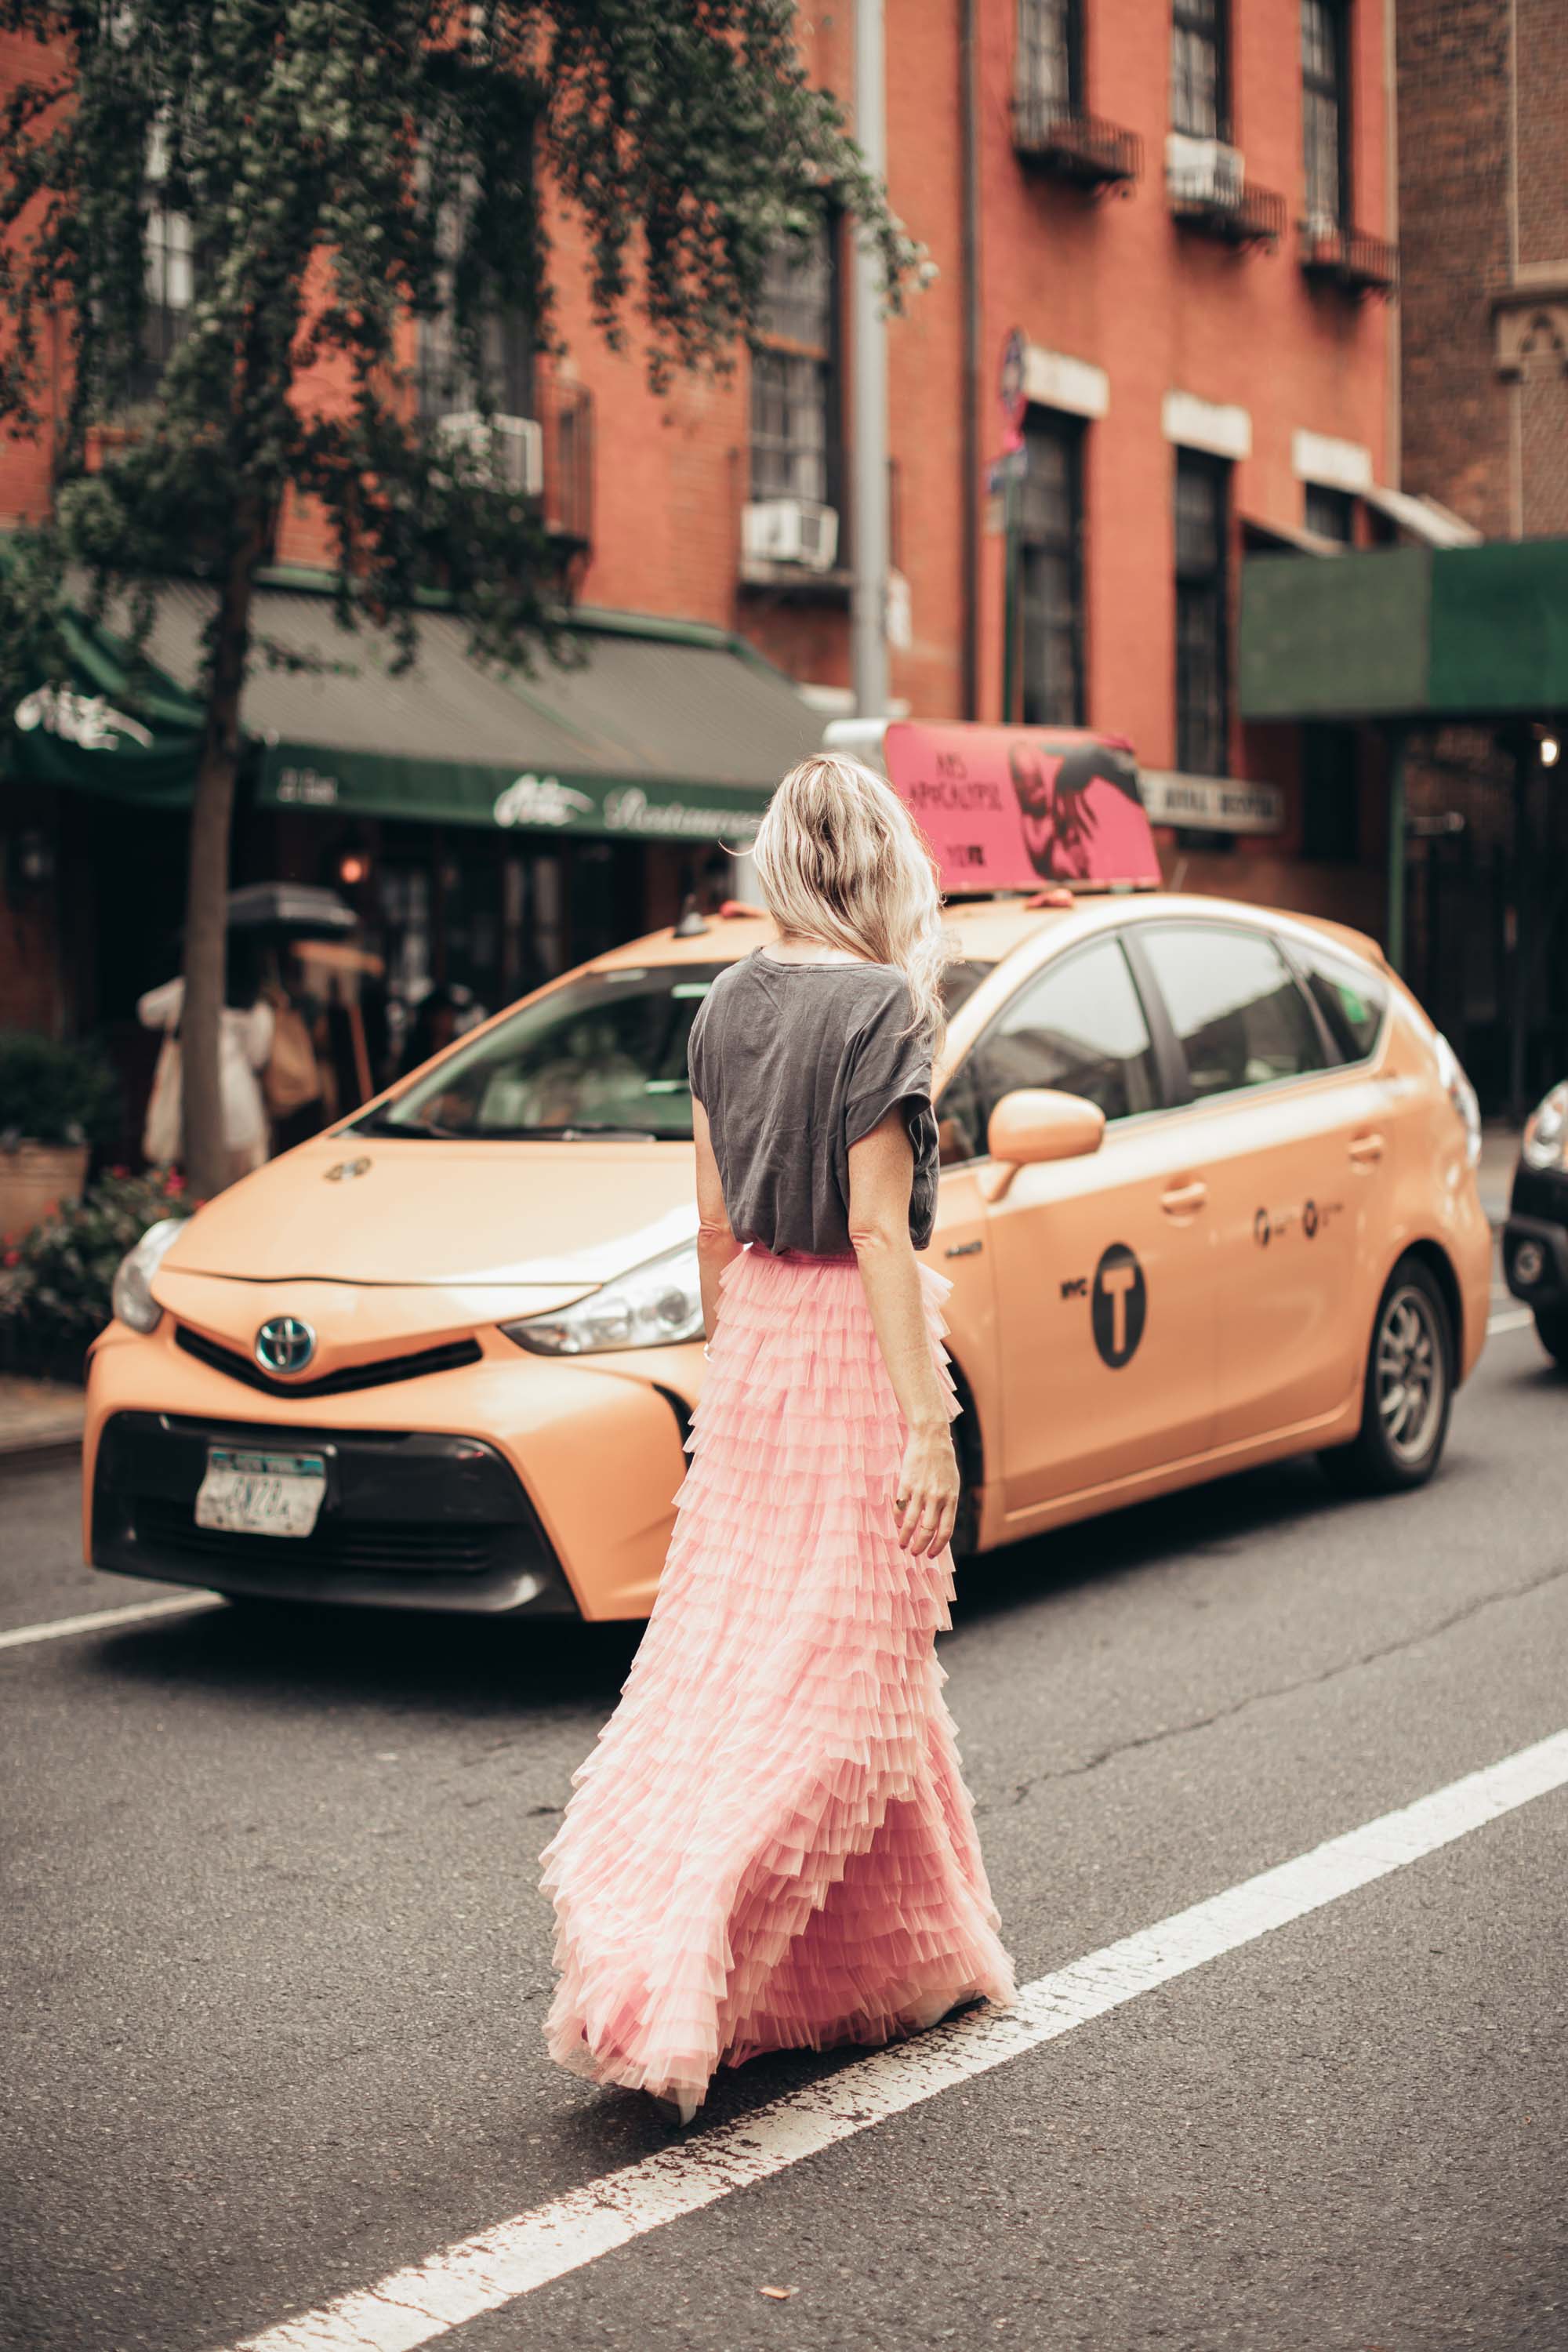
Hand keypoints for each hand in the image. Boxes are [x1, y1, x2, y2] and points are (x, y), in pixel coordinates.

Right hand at [894, 1423, 959, 1557]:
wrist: (931, 1439)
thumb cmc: (944, 1464)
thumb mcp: (952, 1485)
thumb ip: (947, 1505)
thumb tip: (938, 1528)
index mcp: (951, 1499)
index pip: (945, 1531)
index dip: (938, 1546)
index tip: (931, 1555)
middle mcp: (936, 1497)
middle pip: (927, 1530)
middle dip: (920, 1546)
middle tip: (914, 1553)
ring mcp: (920, 1491)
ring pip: (910, 1522)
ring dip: (905, 1537)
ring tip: (902, 1544)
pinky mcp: (905, 1483)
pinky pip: (899, 1507)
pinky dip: (898, 1519)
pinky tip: (898, 1523)